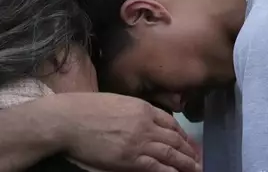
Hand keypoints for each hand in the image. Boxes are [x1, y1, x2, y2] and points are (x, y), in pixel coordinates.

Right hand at [52, 93, 201, 171]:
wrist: (69, 120)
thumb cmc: (85, 110)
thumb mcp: (115, 102)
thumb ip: (131, 112)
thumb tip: (142, 123)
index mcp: (141, 107)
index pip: (170, 122)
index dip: (182, 133)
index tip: (188, 141)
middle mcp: (145, 123)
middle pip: (174, 138)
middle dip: (188, 150)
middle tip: (198, 159)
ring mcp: (139, 142)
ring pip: (170, 153)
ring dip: (186, 162)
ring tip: (196, 169)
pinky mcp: (130, 159)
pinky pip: (156, 166)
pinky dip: (170, 171)